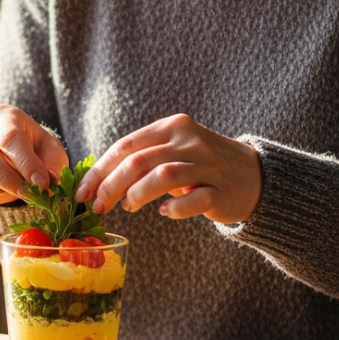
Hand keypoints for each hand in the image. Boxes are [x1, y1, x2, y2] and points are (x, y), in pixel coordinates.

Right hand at [0, 104, 69, 209]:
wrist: (18, 158)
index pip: (9, 137)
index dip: (26, 163)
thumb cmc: (37, 152)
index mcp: (4, 117)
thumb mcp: (52, 152)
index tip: (42, 184)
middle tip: (25, 194)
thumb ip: (53, 165)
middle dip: (4, 180)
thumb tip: (48, 181)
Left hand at [75, 114, 261, 222]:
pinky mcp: (222, 191)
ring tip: (129, 206)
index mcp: (172, 127)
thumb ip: (142, 159)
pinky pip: (193, 200)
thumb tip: (97, 181)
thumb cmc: (203, 166)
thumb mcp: (174, 151)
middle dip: (110, 186)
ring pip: (162, 176)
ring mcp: (208, 165)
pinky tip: (165, 212)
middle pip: (138, 161)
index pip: (126, 146)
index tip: (82, 192)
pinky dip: (174, 208)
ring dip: (137, 195)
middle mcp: (189, 141)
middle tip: (97, 207)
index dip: (100, 170)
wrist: (256, 176)